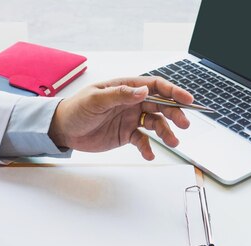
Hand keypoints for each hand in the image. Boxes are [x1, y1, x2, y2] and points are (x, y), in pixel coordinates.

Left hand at [48, 76, 193, 159]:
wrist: (63, 130)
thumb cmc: (76, 109)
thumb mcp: (95, 100)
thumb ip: (119, 95)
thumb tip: (142, 91)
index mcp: (126, 88)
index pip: (155, 86)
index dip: (174, 91)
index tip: (187, 100)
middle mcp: (131, 102)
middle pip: (160, 105)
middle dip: (175, 114)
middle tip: (184, 125)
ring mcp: (130, 118)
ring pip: (155, 124)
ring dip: (166, 133)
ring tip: (172, 143)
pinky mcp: (126, 135)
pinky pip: (143, 140)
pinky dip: (148, 148)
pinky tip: (150, 154)